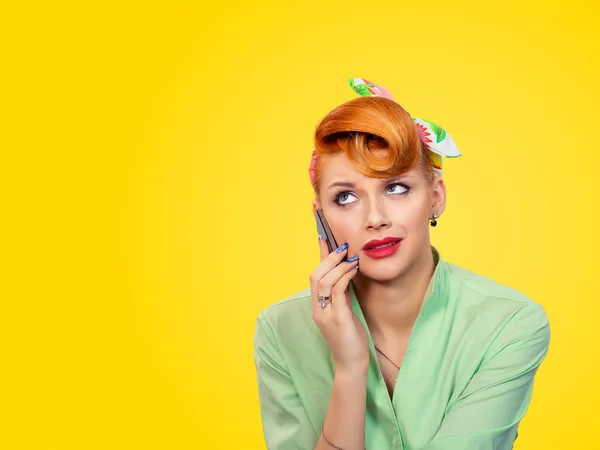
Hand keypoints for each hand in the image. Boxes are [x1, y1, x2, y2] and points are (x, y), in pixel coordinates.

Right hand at [309, 234, 368, 375]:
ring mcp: (326, 314)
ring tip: (351, 257)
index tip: (323, 237)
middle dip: (328, 257)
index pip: (315, 276)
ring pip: (324, 281)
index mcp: (318, 306)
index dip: (319, 256)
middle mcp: (318, 309)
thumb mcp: (344, 312)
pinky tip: (354, 270)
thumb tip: (347, 274)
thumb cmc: (349, 339)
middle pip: (315, 276)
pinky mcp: (338, 319)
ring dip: (338, 265)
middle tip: (342, 246)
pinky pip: (338, 292)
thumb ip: (342, 295)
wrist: (351, 365)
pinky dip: (345, 277)